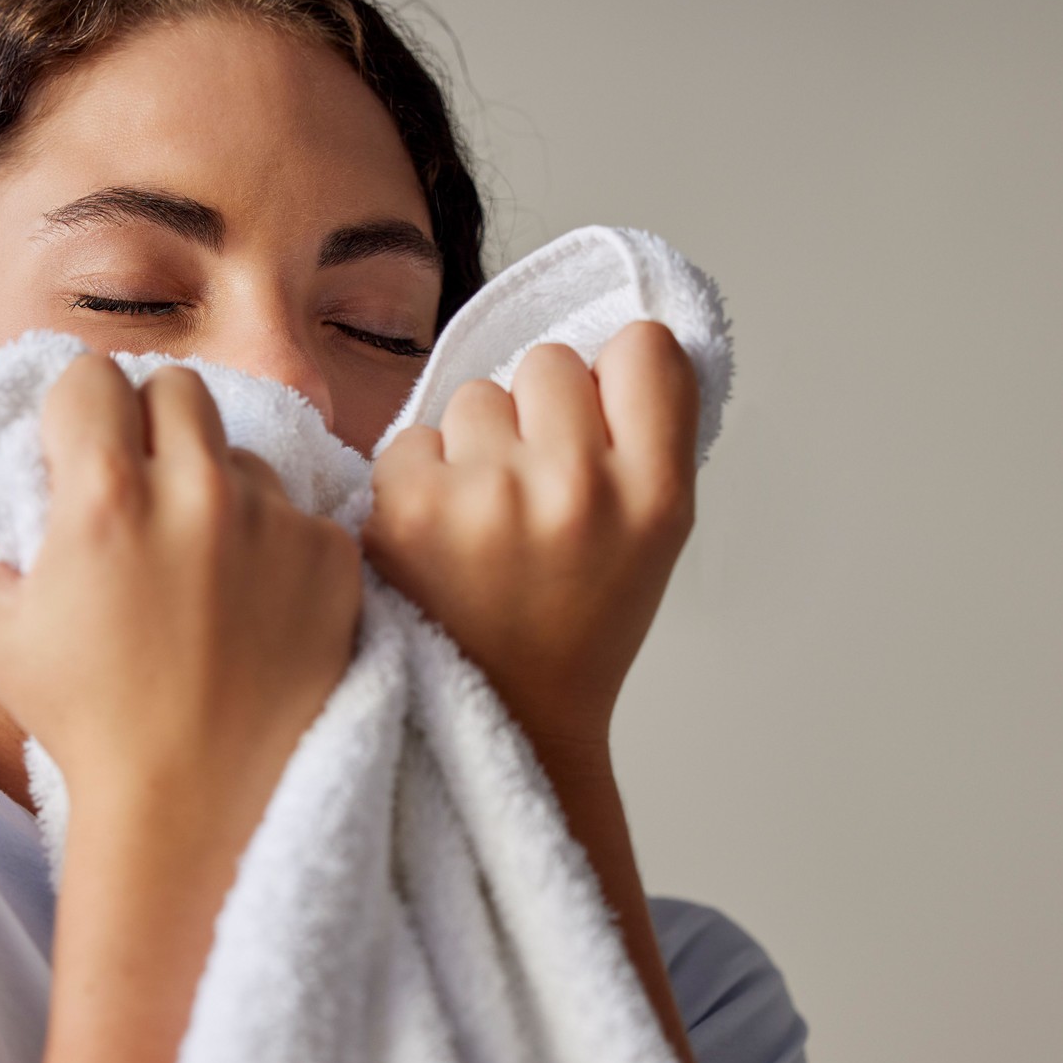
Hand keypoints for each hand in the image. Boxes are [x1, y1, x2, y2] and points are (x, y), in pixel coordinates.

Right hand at [0, 353, 362, 858]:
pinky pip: (300, 509)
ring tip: (197, 562)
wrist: (197, 806)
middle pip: (177, 388)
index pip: (93, 376)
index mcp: (105, 500)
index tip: (79, 449)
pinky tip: (249, 600)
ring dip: (217, 484)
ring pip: (243, 450)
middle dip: (151, 425)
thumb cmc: (81, 722)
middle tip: (140, 489)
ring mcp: (276, 525)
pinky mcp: (334, 559)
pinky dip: (275, 541)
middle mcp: (198, 496)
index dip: (78, 409)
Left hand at [362, 320, 699, 759]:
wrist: (509, 721)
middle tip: (535, 492)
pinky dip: (418, 478)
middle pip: (550, 362)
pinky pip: (412, 437)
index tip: (604, 421)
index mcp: (655, 496)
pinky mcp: (407, 508)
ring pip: (476, 394)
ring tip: (485, 522)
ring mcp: (489, 496)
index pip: (645, 349)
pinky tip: (439, 538)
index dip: (617, 377)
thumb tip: (616, 341)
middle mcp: (578, 489)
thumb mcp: (652, 537)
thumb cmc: (575, 626)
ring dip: (475, 443)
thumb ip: (645, 438)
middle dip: (538, 412)